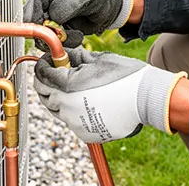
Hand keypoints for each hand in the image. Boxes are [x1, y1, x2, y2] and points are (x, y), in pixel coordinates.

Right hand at [23, 0, 133, 48]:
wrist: (116, 7)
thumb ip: (70, 3)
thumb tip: (53, 16)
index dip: (32, 11)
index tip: (35, 26)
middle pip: (34, 16)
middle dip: (45, 29)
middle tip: (60, 35)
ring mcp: (52, 13)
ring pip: (43, 31)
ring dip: (58, 37)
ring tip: (78, 34)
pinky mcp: (58, 27)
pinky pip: (54, 39)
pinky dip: (66, 41)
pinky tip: (79, 35)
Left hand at [33, 48, 186, 143]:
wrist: (146, 99)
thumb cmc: (124, 75)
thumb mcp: (97, 60)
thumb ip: (74, 58)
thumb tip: (63, 54)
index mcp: (67, 86)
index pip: (42, 76)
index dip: (43, 66)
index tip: (49, 61)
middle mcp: (67, 107)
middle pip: (45, 96)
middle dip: (48, 84)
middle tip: (59, 74)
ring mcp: (75, 123)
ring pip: (58, 110)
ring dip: (62, 99)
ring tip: (78, 89)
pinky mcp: (85, 134)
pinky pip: (73, 122)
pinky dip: (76, 113)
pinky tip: (90, 103)